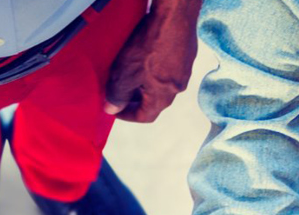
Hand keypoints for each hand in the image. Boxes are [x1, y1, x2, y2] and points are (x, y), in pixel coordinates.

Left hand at [103, 0, 200, 121]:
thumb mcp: (125, 73)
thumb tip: (112, 108)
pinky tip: (147, 57)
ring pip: (162, 84)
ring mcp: (184, 70)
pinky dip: (155, 69)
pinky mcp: (187, 54)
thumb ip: (117, 94)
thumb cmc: (151, 43)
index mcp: (163, 96)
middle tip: (120, 91)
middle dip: (136, 100)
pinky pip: (169, 68)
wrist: (174, 14)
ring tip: (131, 73)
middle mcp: (177, 87)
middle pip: (154, 101)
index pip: (145, 116)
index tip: (115, 109)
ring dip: (146, 83)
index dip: (127, 115)